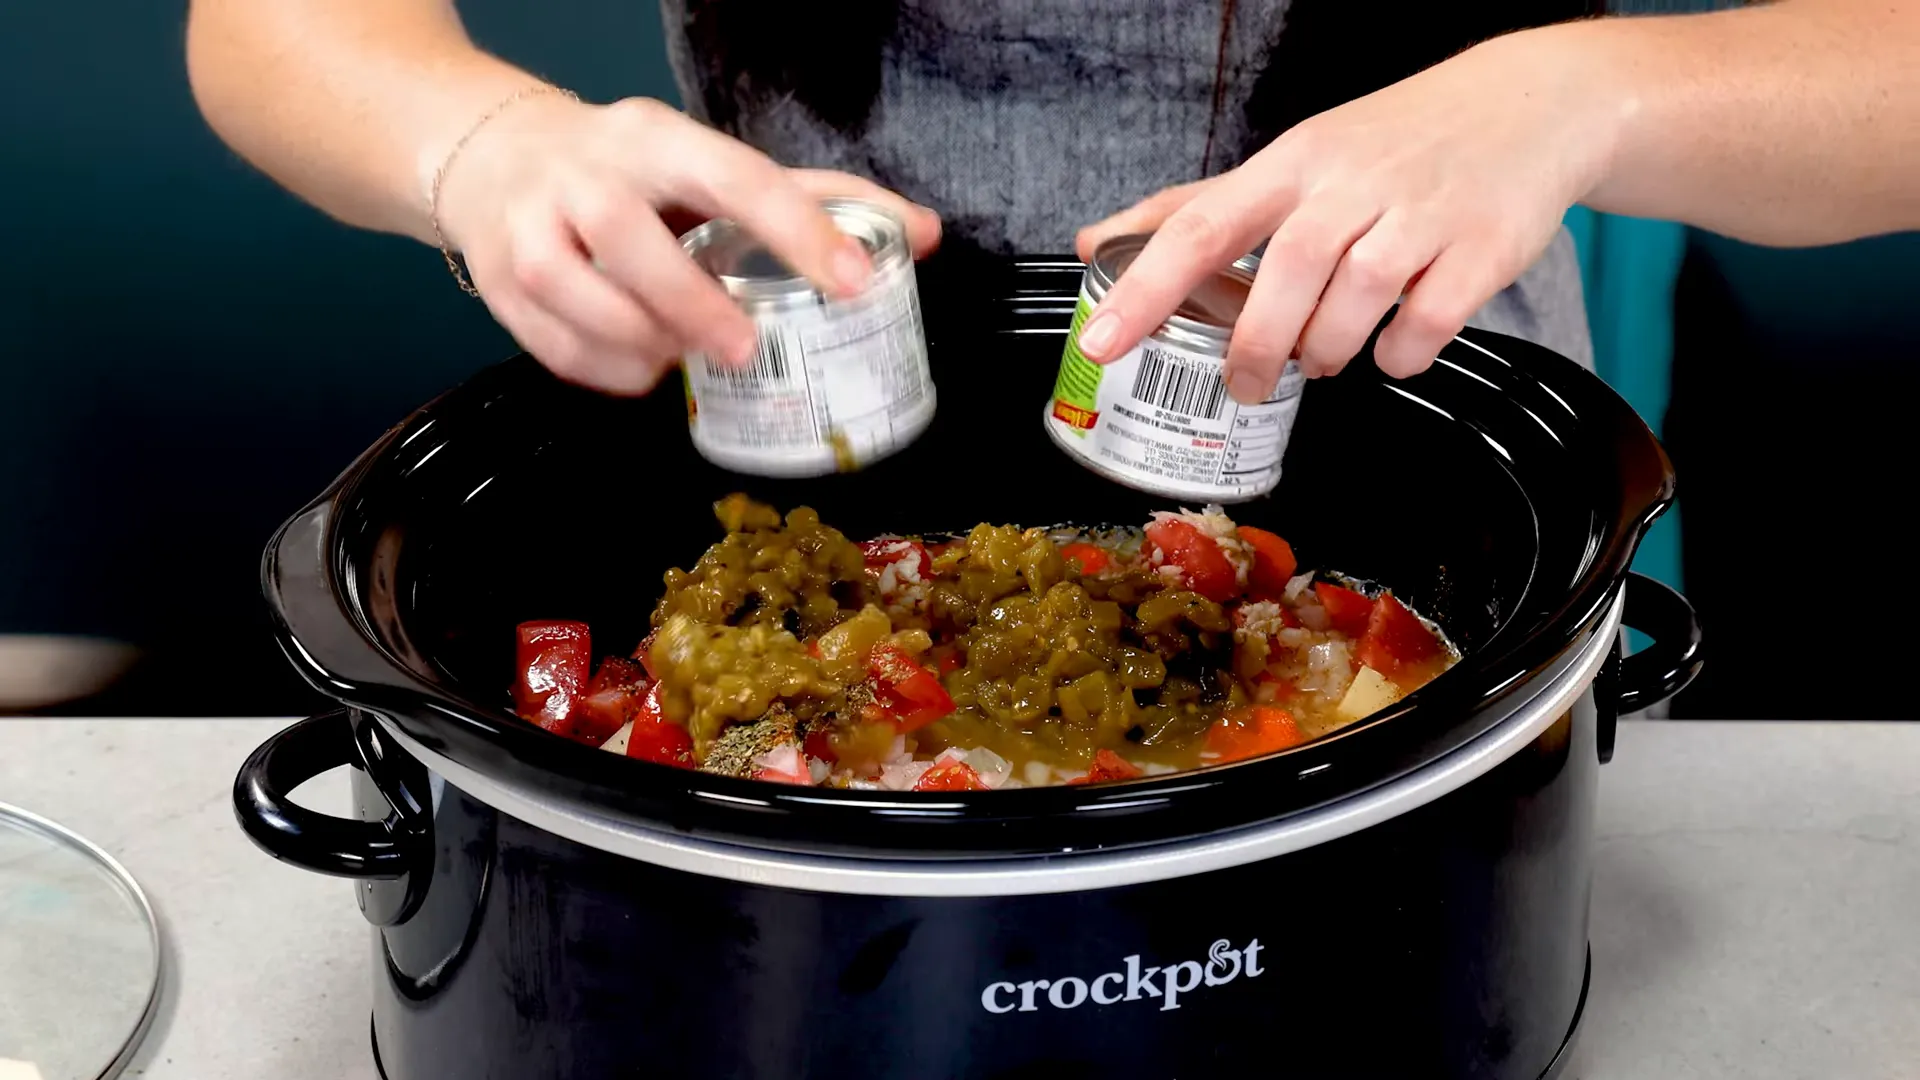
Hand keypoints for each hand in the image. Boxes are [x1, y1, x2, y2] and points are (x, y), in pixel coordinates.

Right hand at [434, 95, 941, 394]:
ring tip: (688, 359)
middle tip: (750, 349)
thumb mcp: (712, 165)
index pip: (735, 175)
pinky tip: (644, 371)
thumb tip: (923, 235)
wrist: (492, 156)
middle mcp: (585, 172)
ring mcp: (530, 222)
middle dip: (693, 301)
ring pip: (572, 285)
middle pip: (629, 233)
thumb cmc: (629, 170)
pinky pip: (548, 339)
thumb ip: (816, 198)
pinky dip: (603, 368)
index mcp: (656, 139)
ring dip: (639, 338)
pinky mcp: (499, 276)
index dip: (798, 228)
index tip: (853, 281)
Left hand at [1073, 27, 1620, 402]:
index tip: (1103, 339)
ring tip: (1318, 361)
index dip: (1147, 287)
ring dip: (1326, 350)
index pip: (1202, 224)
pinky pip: (1427, 321)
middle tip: (1243, 382)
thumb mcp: (1293, 159)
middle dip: (1256, 345)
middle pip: (1285, 272)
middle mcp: (1352, 181)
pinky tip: (1390, 350)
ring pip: (1356, 300)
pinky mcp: (1481, 247)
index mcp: (1294, 162)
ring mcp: (1420, 212)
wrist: (1529, 104)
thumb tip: (1100, 241)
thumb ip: (1199, 206)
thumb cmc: (1394, 143)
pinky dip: (1400, 353)